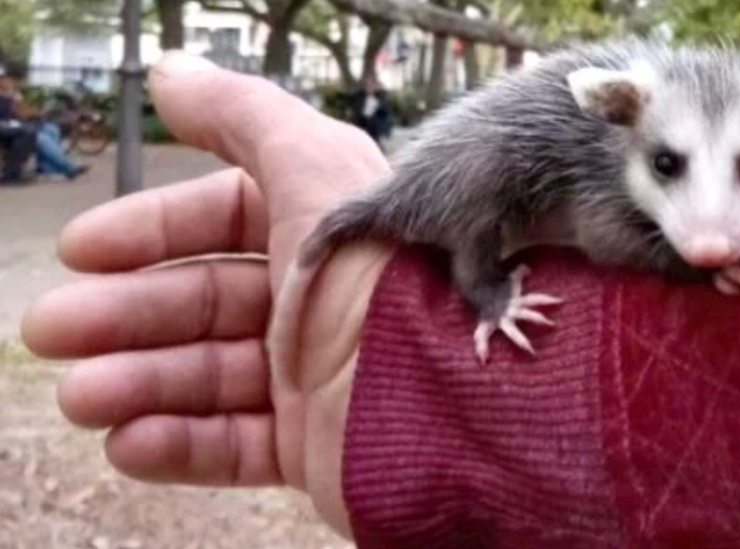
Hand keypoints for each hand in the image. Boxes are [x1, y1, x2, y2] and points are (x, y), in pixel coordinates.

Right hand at [20, 53, 394, 538]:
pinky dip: (181, 444)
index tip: (84, 249)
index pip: (226, 222)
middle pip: (206, 303)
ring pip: (211, 377)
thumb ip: (246, 118)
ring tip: (82, 396)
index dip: (153, 230)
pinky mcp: (320, 447)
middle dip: (126, 313)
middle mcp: (322, 303)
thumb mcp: (316, 175)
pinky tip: (129, 442)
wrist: (456, 404)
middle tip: (53, 328)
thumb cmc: (387, 283)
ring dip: (139, 383)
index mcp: (327, 233)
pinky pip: (238, 446)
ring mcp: (320, 379)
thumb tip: (174, 74)